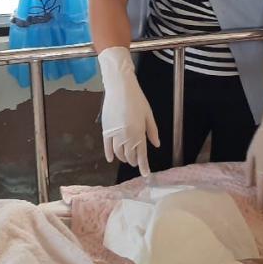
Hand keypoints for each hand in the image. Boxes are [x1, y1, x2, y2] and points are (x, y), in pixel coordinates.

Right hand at [99, 46, 159, 175]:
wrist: (120, 88)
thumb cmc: (137, 99)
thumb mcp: (148, 114)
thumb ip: (152, 131)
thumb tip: (156, 144)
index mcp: (138, 133)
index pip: (141, 155)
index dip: (144, 166)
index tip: (146, 174)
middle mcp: (125, 136)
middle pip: (129, 155)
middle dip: (134, 161)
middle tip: (138, 162)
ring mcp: (114, 134)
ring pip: (118, 152)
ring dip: (123, 157)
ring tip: (127, 158)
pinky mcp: (105, 130)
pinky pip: (107, 146)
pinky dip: (109, 154)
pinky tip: (111, 159)